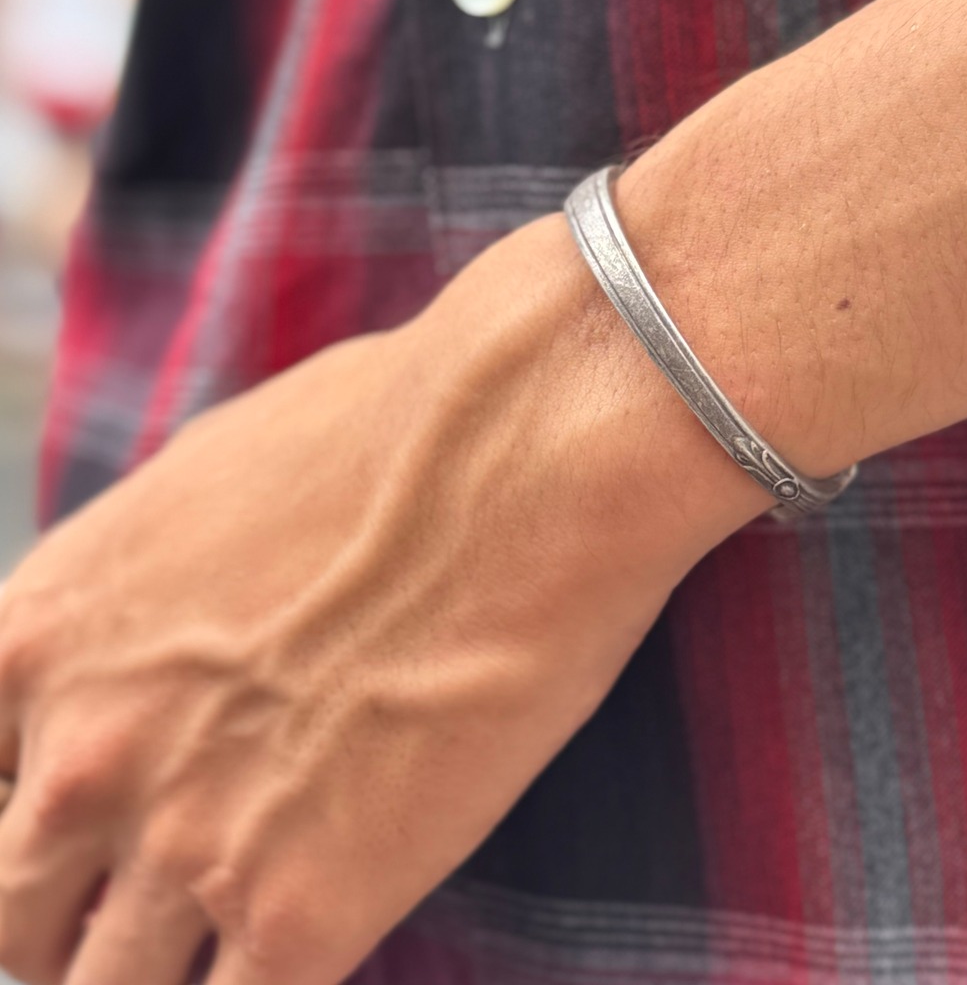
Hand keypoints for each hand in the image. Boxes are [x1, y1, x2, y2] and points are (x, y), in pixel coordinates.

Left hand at [0, 215, 761, 984]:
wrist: (519, 455)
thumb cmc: (390, 434)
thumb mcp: (206, 483)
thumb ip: (145, 596)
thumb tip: (170, 640)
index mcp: (43, 637)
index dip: (30, 814)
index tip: (86, 826)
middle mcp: (81, 757)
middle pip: (10, 918)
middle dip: (70, 915)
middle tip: (154, 891)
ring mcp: (183, 846)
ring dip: (155, 970)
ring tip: (232, 930)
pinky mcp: (306, 912)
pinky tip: (314, 938)